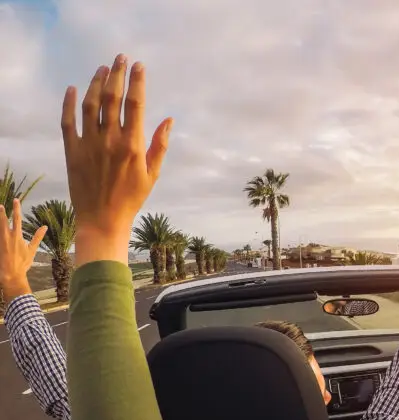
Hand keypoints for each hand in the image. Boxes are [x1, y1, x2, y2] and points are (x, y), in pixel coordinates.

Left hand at [0, 199, 46, 299]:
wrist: (11, 273)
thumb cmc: (23, 262)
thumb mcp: (32, 249)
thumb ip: (37, 237)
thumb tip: (45, 227)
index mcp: (17, 236)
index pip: (16, 219)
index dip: (16, 208)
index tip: (15, 200)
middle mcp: (7, 236)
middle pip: (3, 220)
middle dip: (1, 212)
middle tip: (0, 205)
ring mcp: (0, 240)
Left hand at [61, 54, 172, 262]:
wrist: (102, 220)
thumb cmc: (132, 198)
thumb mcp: (152, 174)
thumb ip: (160, 145)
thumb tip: (169, 119)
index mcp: (133, 145)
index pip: (136, 105)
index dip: (137, 82)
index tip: (139, 66)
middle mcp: (110, 140)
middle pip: (112, 98)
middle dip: (117, 74)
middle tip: (120, 58)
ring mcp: (89, 144)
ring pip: (91, 105)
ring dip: (96, 83)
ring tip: (102, 69)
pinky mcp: (72, 151)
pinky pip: (68, 121)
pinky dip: (69, 103)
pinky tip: (73, 89)